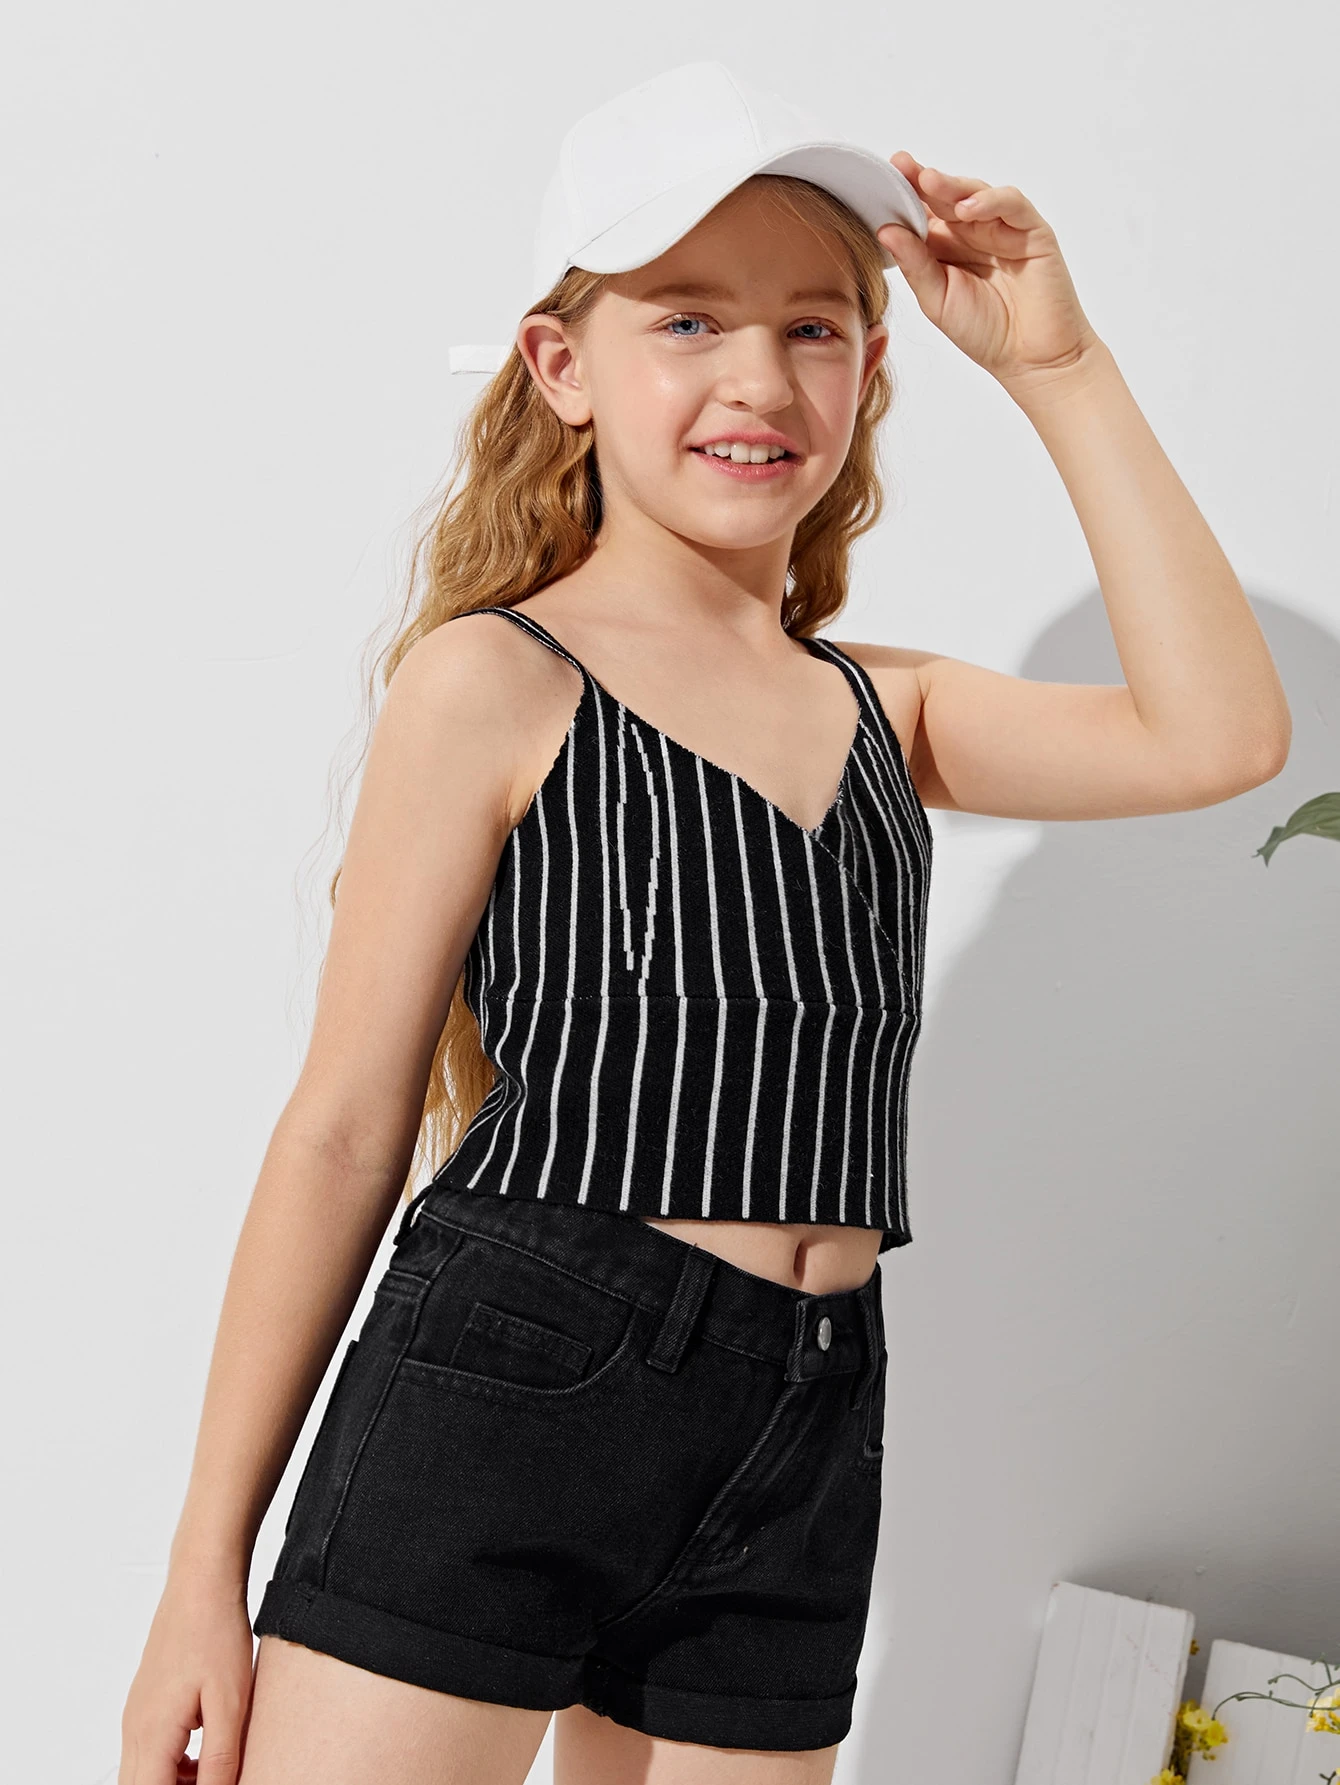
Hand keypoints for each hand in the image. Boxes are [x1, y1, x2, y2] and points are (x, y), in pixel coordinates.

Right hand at [119, 1571, 255, 1784]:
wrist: (200, 1585)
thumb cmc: (216, 1635)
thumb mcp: (230, 1704)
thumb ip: (220, 1760)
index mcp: (151, 1735)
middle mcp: (133, 1730)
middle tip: (213, 1781)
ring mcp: (135, 1717)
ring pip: (141, 1774)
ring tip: (213, 1774)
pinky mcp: (145, 1706)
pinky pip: (148, 1754)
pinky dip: (171, 1768)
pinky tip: (205, 1757)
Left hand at [879, 153, 1102, 393]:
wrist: (1031, 359)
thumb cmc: (985, 332)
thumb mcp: (937, 300)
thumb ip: (914, 265)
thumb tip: (885, 230)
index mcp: (947, 247)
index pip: (923, 212)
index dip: (904, 195)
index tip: (880, 176)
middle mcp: (974, 232)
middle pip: (946, 196)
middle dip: (922, 180)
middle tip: (900, 164)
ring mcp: (1003, 228)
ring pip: (976, 193)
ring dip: (952, 186)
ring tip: (928, 181)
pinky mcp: (1032, 231)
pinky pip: (1011, 204)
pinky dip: (990, 201)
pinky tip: (968, 208)